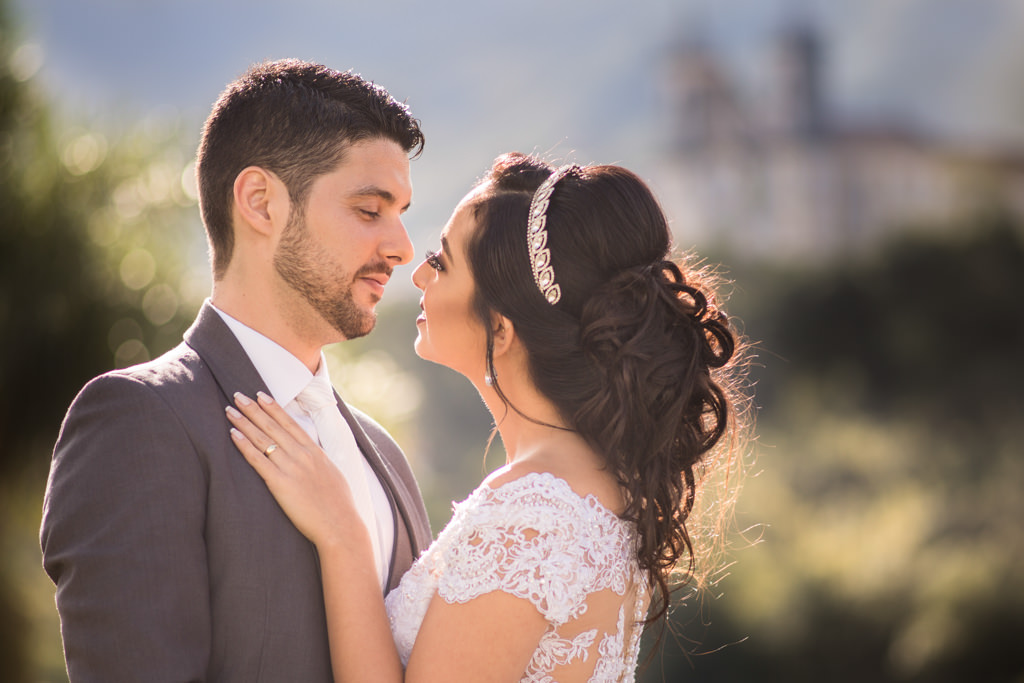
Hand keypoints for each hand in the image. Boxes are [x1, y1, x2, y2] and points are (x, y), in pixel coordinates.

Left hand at [226, 392, 371, 556]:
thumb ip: (319, 462)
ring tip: (230, 410)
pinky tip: (233, 434)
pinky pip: (258, 460)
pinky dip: (244, 445)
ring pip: (263, 439)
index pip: (290, 423)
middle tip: (238, 394)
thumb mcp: (333, 475)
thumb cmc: (339, 505)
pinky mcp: (280, 484)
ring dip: (244, 422)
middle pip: (273, 426)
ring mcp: (291, 468)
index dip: (273, 408)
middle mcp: (303, 455)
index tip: (261, 394)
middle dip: (253, 409)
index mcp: (315, 452)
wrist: (340, 525)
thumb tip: (312, 457)